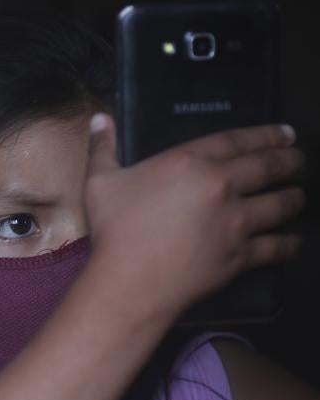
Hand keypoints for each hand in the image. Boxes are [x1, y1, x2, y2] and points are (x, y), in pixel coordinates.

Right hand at [85, 113, 302, 321]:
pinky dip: (289, 242)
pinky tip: (292, 240)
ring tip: (298, 195)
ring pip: (280, 204)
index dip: (267, 134)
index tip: (285, 133)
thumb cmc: (114, 230)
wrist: (129, 281)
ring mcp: (235, 222)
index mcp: (189, 162)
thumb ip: (103, 146)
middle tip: (298, 159)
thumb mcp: (100, 181)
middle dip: (291, 160)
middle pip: (269, 167)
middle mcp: (220, 187)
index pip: (238, 140)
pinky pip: (277, 246)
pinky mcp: (241, 255)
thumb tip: (100, 118)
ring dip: (294, 198)